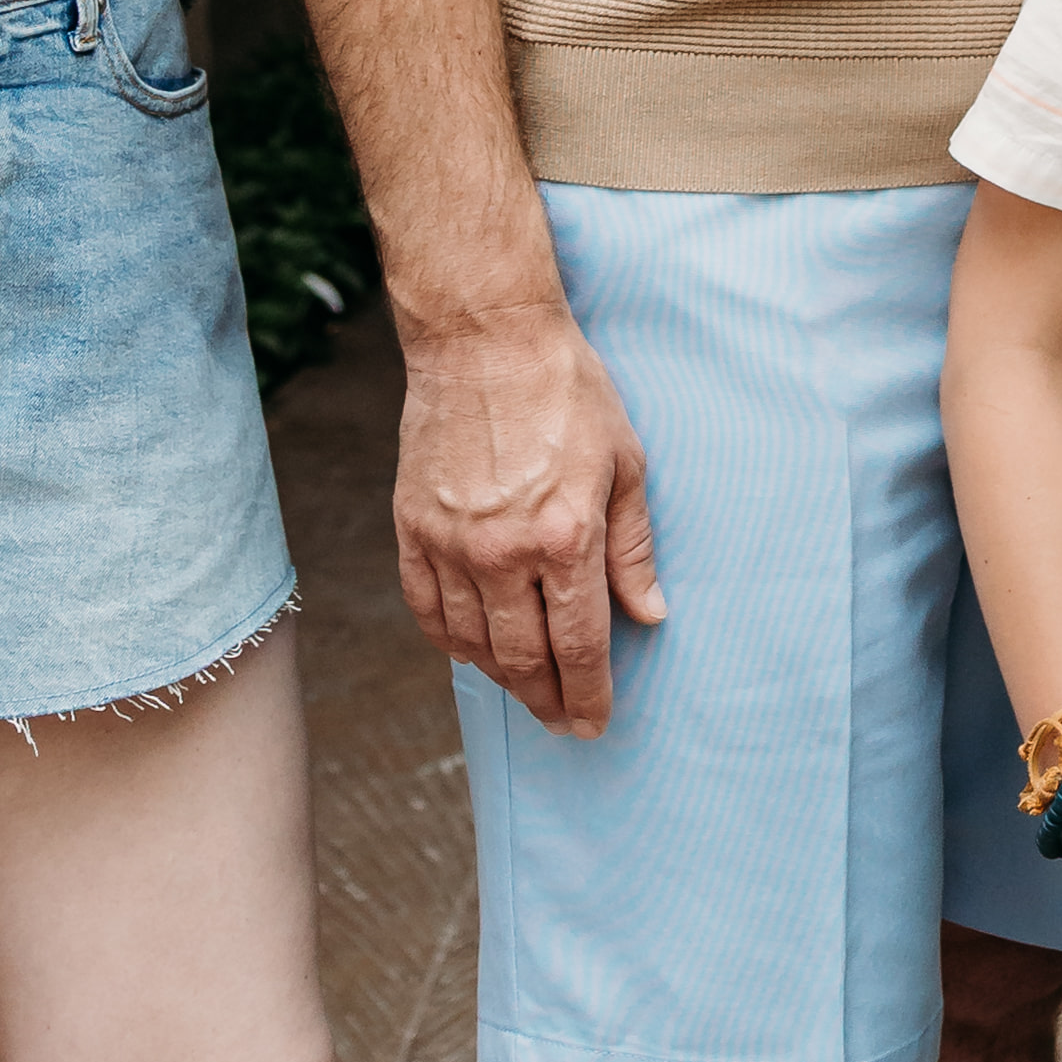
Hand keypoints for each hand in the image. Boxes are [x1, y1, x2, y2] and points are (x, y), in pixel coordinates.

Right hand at [395, 295, 659, 731]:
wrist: (485, 340)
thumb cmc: (567, 392)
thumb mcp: (626, 464)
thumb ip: (633, 549)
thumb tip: (648, 614)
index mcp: (565, 538)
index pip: (579, 645)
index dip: (589, 694)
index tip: (594, 721)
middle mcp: (503, 552)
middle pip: (523, 658)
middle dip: (548, 700)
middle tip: (562, 720)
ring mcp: (451, 543)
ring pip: (472, 643)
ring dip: (501, 677)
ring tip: (526, 687)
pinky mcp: (413, 527)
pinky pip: (427, 608)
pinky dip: (450, 640)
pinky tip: (471, 648)